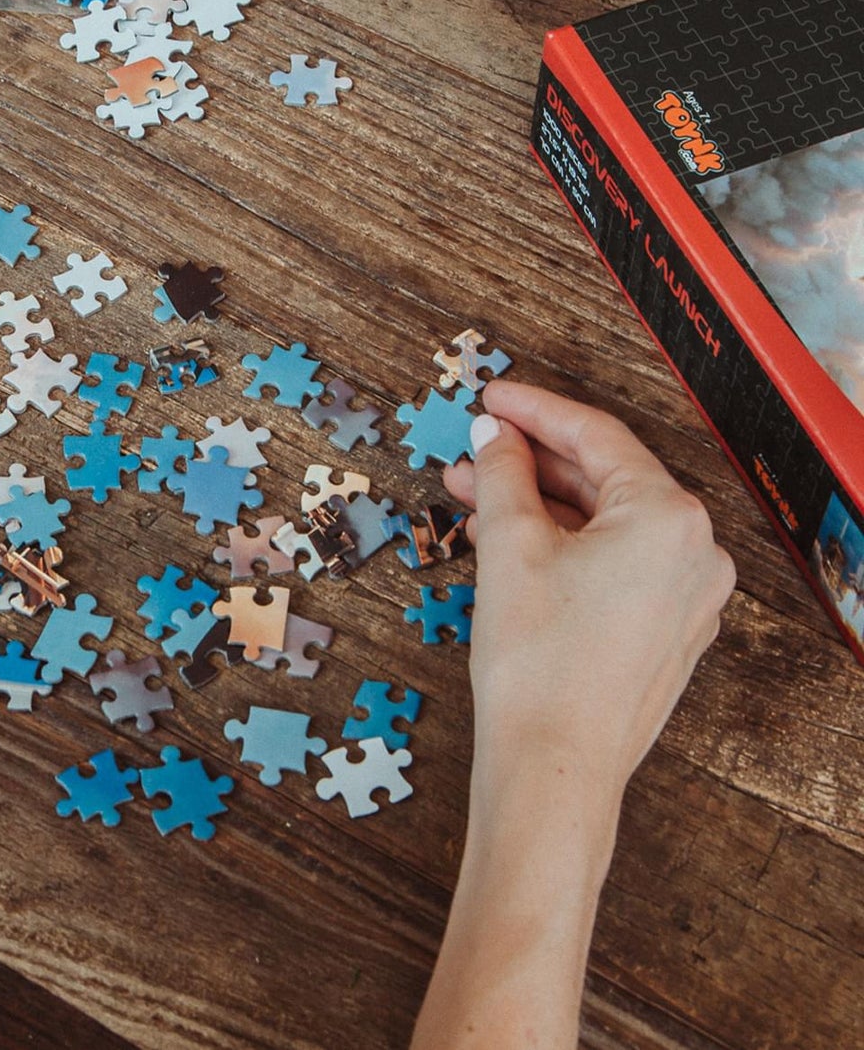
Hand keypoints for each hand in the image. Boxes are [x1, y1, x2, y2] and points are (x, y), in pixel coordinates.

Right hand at [443, 380, 735, 795]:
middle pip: (604, 480)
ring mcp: (686, 598)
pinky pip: (614, 565)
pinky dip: (563, 546)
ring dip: (539, 505)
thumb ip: (503, 475)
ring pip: (605, 525)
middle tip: (474, 448)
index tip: (491, 400)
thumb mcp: (509, 546)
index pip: (596, 437)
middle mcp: (695, 554)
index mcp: (669, 519)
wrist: (554, 765)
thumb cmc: (539, 663)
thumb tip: (496, 437)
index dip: (534, 411)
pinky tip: (506, 542)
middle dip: (530, 462)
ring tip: (470, 497)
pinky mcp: (666, 632)